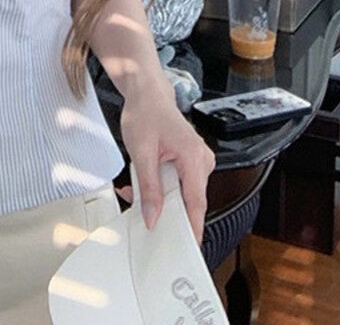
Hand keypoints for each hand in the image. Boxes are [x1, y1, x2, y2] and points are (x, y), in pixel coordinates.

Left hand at [120, 76, 215, 242]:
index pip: (197, 203)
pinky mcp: (191, 161)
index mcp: (194, 157)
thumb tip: (153, 216)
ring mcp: (198, 160)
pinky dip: (162, 186)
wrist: (147, 93)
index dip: (192, 227)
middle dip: (165, 209)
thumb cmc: (146, 112)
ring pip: (182, 193)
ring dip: (160, 196)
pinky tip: (145, 181)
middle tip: (143, 211)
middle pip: (189, 200)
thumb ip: (148, 187)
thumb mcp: (141, 152)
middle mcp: (202, 160)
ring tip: (137, 187)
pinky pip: (180, 184)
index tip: (189, 247)